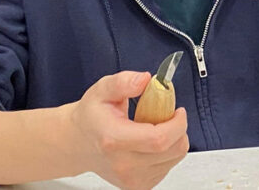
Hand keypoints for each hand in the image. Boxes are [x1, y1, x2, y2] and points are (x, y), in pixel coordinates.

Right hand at [66, 71, 188, 188]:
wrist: (78, 143)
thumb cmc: (91, 116)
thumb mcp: (103, 90)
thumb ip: (124, 82)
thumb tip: (144, 79)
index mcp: (114, 139)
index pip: (159, 139)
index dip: (177, 124)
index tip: (178, 111)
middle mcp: (123, 164)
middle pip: (172, 150)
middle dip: (179, 129)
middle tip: (167, 115)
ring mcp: (131, 179)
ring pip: (173, 159)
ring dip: (174, 140)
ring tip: (154, 128)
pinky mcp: (138, 186)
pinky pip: (167, 168)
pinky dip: (167, 153)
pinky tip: (150, 143)